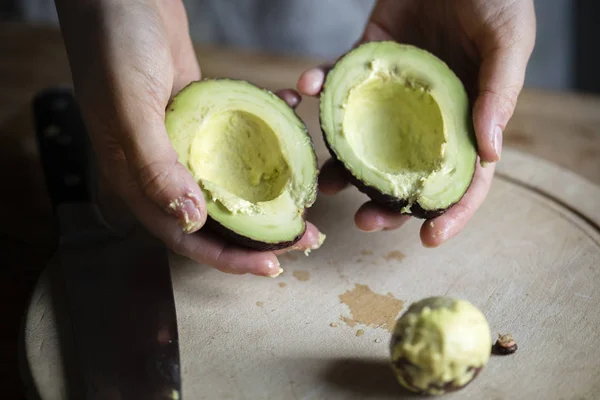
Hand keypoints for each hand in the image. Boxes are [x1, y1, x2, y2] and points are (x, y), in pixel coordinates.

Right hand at [54, 0, 320, 275]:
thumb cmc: (112, 46)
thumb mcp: (129, 109)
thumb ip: (156, 166)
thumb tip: (191, 218)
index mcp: (138, 180)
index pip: (186, 237)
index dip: (228, 258)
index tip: (273, 265)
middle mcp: (163, 168)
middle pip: (216, 217)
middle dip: (260, 233)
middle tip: (305, 235)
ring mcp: (186, 142)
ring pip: (233, 181)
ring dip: (270, 190)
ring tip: (308, 194)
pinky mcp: (204, 116)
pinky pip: (241, 136)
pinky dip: (268, 132)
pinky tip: (293, 119)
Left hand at [297, 0, 535, 246]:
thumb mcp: (508, 41)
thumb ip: (500, 93)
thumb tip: (490, 153)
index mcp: (468, 117)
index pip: (464, 177)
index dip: (451, 212)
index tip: (430, 240)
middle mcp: (428, 114)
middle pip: (408, 171)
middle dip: (387, 202)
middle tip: (364, 221)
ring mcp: (395, 92)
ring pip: (367, 139)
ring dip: (345, 164)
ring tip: (325, 182)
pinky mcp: (368, 62)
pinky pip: (342, 82)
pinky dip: (321, 85)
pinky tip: (307, 85)